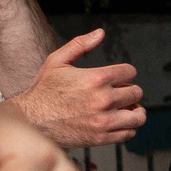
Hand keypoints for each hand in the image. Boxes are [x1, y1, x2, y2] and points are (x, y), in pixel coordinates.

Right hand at [11, 28, 144, 147]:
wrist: (31, 120)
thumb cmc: (43, 91)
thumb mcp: (57, 61)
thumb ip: (80, 44)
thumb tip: (100, 33)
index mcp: (96, 78)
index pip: (130, 72)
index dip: (125, 73)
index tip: (118, 78)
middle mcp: (103, 99)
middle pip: (136, 92)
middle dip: (129, 91)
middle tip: (118, 93)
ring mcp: (103, 121)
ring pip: (139, 115)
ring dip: (134, 111)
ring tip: (123, 109)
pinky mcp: (101, 138)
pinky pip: (128, 133)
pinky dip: (127, 127)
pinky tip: (116, 122)